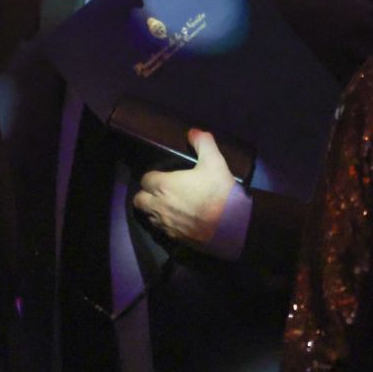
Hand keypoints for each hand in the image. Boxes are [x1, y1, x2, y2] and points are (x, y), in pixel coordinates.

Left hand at [132, 129, 233, 250]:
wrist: (233, 226)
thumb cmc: (220, 192)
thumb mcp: (214, 161)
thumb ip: (203, 143)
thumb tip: (193, 132)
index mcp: (164, 185)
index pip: (145, 179)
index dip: (152, 177)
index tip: (162, 176)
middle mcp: (159, 206)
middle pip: (139, 200)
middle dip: (145, 194)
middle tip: (159, 191)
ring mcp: (166, 224)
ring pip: (148, 216)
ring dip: (152, 210)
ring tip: (166, 206)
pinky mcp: (175, 239)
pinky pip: (161, 230)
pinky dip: (164, 225)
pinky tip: (177, 220)